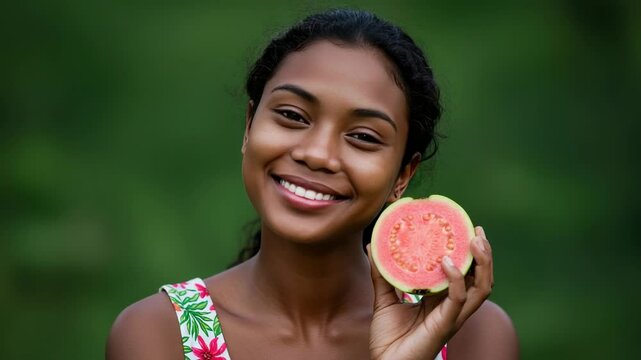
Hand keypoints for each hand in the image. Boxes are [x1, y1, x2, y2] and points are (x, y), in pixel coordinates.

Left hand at [367, 226, 492, 359]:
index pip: (465, 274)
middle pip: (481, 279)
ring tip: (476, 241)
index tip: (465, 228)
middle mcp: (453, 307)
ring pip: (481, 289)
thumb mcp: (384, 299)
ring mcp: (452, 317)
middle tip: (477, 230)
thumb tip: (373, 246)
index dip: (469, 253)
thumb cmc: (389, 339)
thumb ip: (382, 274)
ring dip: (483, 264)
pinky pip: (459, 300)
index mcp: (443, 300)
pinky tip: (448, 263)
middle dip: (484, 255)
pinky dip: (457, 280)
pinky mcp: (444, 326)